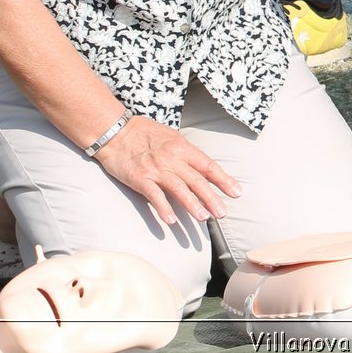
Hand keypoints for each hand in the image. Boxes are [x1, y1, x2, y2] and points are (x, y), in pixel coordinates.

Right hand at [92, 115, 239, 226]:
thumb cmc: (145, 133)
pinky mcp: (139, 178)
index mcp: (183, 148)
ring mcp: (156, 169)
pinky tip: (171, 220)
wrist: (116, 131)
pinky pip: (154, 195)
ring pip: (179, 189)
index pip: (208, 166)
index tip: (236, 192)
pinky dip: (163, 208)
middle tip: (222, 213)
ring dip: (192, 205)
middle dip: (212, 198)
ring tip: (203, 218)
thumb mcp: (172, 137)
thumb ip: (187, 153)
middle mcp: (173, 159)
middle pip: (197, 180)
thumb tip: (203, 167)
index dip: (223, 180)